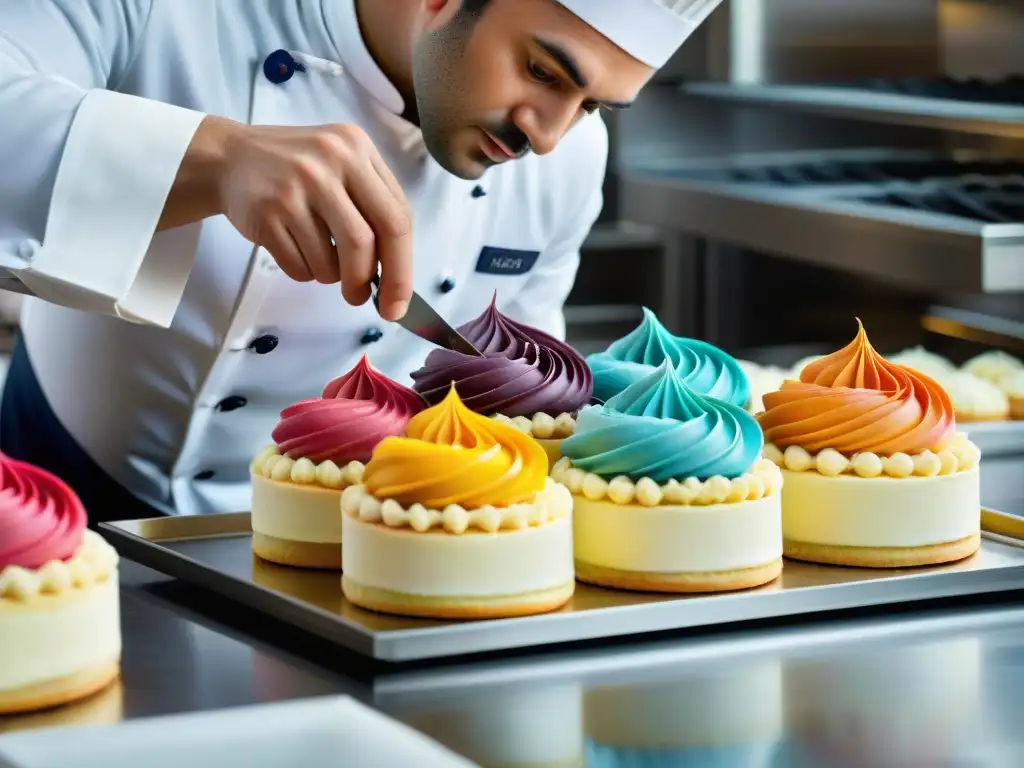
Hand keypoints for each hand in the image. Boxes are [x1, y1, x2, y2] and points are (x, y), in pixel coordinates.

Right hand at [215, 120, 412, 319]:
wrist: (230, 157)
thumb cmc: (297, 169)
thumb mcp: (342, 164)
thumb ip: (373, 205)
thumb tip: (397, 273)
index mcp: (357, 149)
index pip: (397, 218)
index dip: (403, 268)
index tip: (399, 303)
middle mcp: (329, 162)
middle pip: (366, 243)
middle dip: (368, 282)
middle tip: (361, 298)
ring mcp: (295, 187)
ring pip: (331, 261)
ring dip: (331, 276)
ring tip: (319, 259)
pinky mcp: (266, 212)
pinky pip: (299, 266)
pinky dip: (304, 272)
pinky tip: (295, 250)